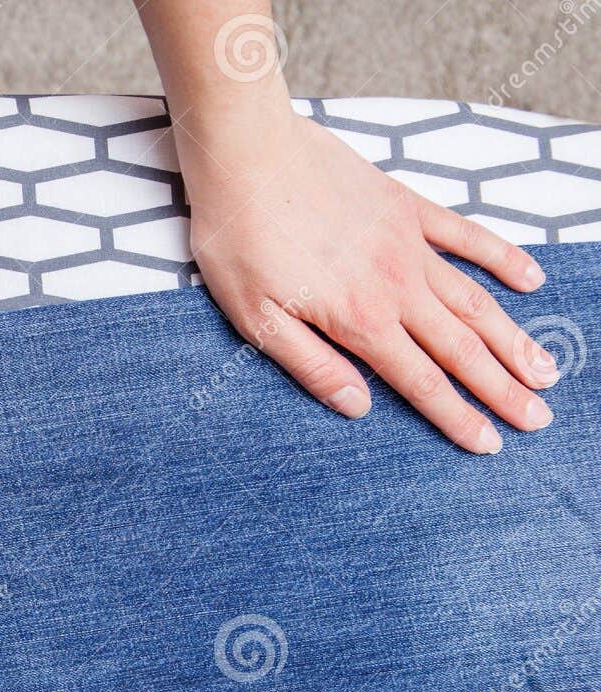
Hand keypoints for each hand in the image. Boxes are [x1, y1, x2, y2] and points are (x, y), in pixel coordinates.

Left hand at [183, 111, 556, 452]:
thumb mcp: (255, 318)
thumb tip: (358, 406)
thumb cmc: (239, 239)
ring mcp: (407, 244)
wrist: (248, 154)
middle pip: (461, 348)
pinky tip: (529, 280)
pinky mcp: (406, 206)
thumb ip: (310, 365)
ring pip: (474, 301)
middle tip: (539, 419)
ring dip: (513, 338)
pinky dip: (501, 259)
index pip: (422, 382)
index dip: (459, 417)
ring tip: (546, 370)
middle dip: (503, 389)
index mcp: (359, 319)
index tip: (492, 444)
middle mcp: (396, 285)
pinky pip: (466, 236)